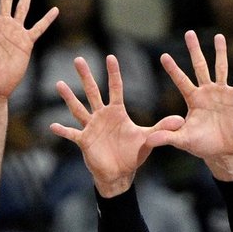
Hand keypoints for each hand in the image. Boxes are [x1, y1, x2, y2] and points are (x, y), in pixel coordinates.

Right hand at [49, 54, 183, 197]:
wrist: (119, 174)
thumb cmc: (132, 155)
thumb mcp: (148, 139)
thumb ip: (162, 127)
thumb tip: (180, 120)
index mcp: (117, 112)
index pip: (115, 88)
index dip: (113, 73)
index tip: (111, 57)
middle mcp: (102, 116)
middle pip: (93, 92)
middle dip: (86, 76)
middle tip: (78, 59)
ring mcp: (91, 128)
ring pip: (79, 109)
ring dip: (69, 97)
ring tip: (59, 84)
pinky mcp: (84, 141)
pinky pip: (72, 134)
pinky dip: (63, 131)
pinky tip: (52, 126)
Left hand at [147, 30, 232, 176]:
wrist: (222, 150)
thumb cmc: (201, 145)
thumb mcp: (183, 141)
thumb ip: (166, 138)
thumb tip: (148, 141)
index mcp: (193, 99)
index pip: (181, 80)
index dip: (173, 69)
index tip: (163, 56)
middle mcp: (206, 91)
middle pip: (199, 66)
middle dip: (194, 50)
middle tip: (189, 32)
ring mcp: (221, 93)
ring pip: (220, 68)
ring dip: (220, 52)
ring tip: (219, 36)